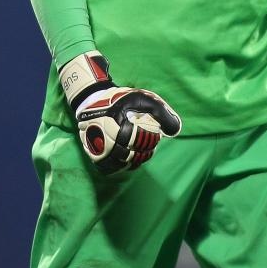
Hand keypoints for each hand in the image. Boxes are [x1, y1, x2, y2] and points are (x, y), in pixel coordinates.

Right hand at [59, 51, 181, 173]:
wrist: (92, 101)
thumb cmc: (120, 99)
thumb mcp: (142, 98)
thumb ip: (161, 112)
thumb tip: (175, 130)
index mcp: (118, 125)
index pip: (141, 141)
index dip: (152, 139)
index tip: (155, 132)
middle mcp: (106, 140)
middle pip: (133, 155)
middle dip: (145, 149)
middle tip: (148, 140)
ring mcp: (99, 150)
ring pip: (123, 165)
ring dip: (135, 158)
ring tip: (140, 148)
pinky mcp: (94, 156)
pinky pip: (111, 169)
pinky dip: (122, 165)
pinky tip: (128, 156)